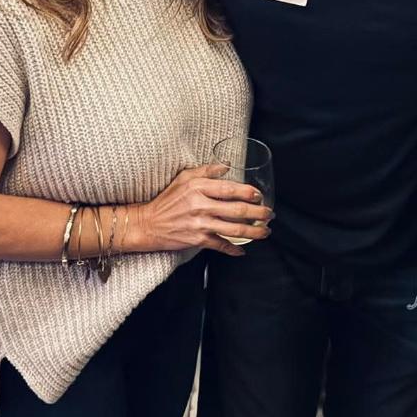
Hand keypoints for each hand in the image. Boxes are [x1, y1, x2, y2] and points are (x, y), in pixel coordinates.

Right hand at [134, 164, 272, 256]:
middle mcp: (201, 205)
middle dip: (258, 213)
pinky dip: (233, 249)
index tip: (259, 195)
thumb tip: (227, 165)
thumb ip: (206, 170)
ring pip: (234, 229)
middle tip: (269, 214)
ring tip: (265, 231)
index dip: (248, 192)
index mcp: (198, 187)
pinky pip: (220, 245)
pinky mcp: (197, 240)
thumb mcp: (184, 178)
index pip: (230, 188)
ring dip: (254, 232)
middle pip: (237, 210)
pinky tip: (243, 251)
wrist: (147, 224)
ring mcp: (200, 224)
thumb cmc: (166, 200)